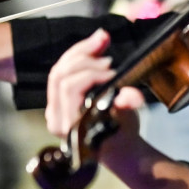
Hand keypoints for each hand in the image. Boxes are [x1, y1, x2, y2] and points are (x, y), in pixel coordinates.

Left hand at [44, 29, 144, 160]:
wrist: (117, 146)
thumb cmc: (122, 134)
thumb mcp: (127, 121)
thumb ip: (126, 106)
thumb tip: (133, 97)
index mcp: (69, 125)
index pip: (70, 89)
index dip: (90, 75)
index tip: (113, 73)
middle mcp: (56, 117)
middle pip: (60, 75)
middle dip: (84, 58)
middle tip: (108, 56)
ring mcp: (54, 107)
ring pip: (59, 69)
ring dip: (81, 52)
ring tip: (102, 42)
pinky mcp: (58, 98)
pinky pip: (62, 71)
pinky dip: (78, 56)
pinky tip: (95, 47)